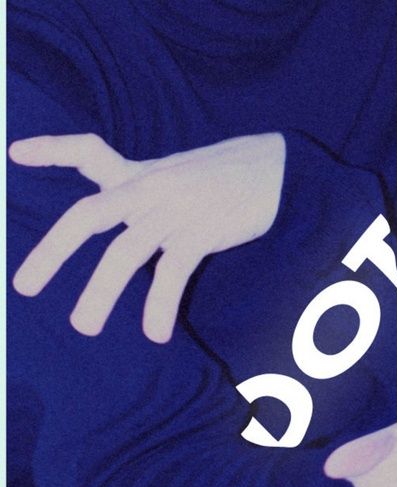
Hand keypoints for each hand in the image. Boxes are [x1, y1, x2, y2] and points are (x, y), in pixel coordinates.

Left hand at [9, 132, 285, 342]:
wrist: (277, 168)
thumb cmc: (227, 177)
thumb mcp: (180, 174)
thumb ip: (148, 187)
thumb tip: (127, 209)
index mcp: (142, 175)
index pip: (90, 153)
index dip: (52, 150)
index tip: (16, 155)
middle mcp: (150, 190)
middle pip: (88, 216)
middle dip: (53, 252)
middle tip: (24, 288)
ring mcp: (174, 210)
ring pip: (125, 253)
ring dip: (100, 293)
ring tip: (84, 327)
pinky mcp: (202, 231)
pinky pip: (173, 272)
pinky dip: (161, 304)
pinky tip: (155, 333)